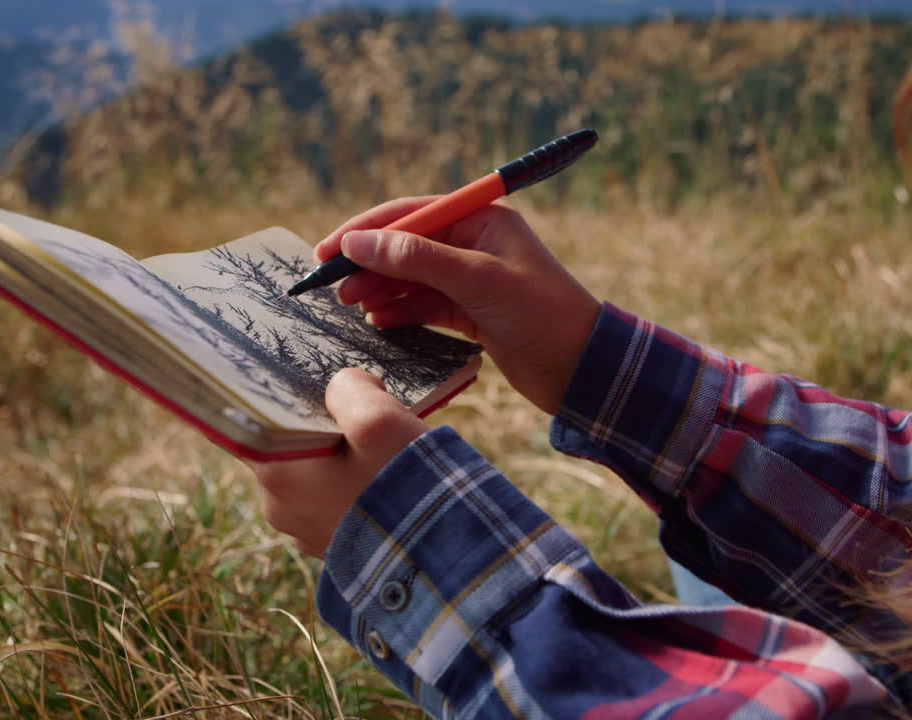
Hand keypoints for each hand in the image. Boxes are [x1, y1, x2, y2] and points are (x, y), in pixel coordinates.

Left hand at [248, 369, 427, 557]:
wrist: (444, 563)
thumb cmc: (404, 489)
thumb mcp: (380, 419)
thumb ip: (350, 389)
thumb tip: (344, 385)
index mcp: (277, 473)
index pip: (252, 420)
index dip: (278, 395)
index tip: (311, 383)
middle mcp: (281, 507)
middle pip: (291, 443)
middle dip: (325, 424)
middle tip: (369, 412)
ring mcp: (307, 532)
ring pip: (317, 472)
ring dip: (345, 456)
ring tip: (388, 450)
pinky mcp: (336, 546)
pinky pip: (337, 500)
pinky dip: (357, 484)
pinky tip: (390, 480)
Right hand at [315, 198, 599, 414]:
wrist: (583, 369)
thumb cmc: (541, 315)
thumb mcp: (478, 281)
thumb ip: (417, 259)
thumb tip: (358, 243)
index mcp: (483, 219)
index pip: (411, 214)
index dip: (366, 231)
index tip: (327, 252)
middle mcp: (475, 244)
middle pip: (406, 246)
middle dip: (369, 265)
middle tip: (332, 290)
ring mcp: (472, 279)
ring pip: (411, 279)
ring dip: (380, 291)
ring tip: (352, 309)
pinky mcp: (472, 313)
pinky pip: (424, 306)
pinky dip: (400, 313)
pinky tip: (379, 323)